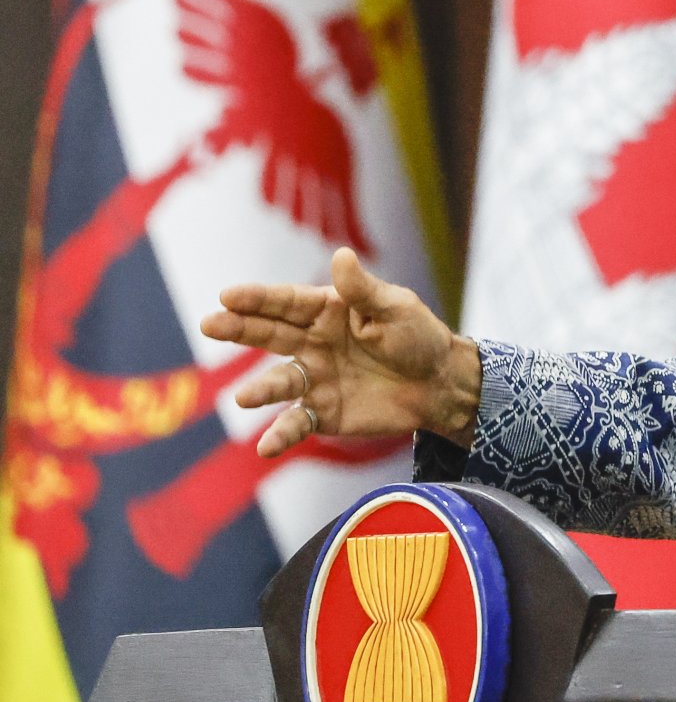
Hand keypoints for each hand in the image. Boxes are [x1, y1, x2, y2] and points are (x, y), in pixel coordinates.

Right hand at [199, 247, 481, 457]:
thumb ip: (363, 290)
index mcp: (327, 310)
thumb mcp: (396, 309)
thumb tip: (341, 254)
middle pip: (270, 334)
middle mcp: (312, 342)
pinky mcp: (322, 411)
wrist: (439, 384)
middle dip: (239, 329)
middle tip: (210, 324)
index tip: (227, 295)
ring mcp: (314, 378)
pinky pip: (296, 422)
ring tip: (243, 398)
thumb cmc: (417, 337)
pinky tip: (265, 447)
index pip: (287, 302)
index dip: (258, 298)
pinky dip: (280, 434)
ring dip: (260, 390)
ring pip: (279, 382)